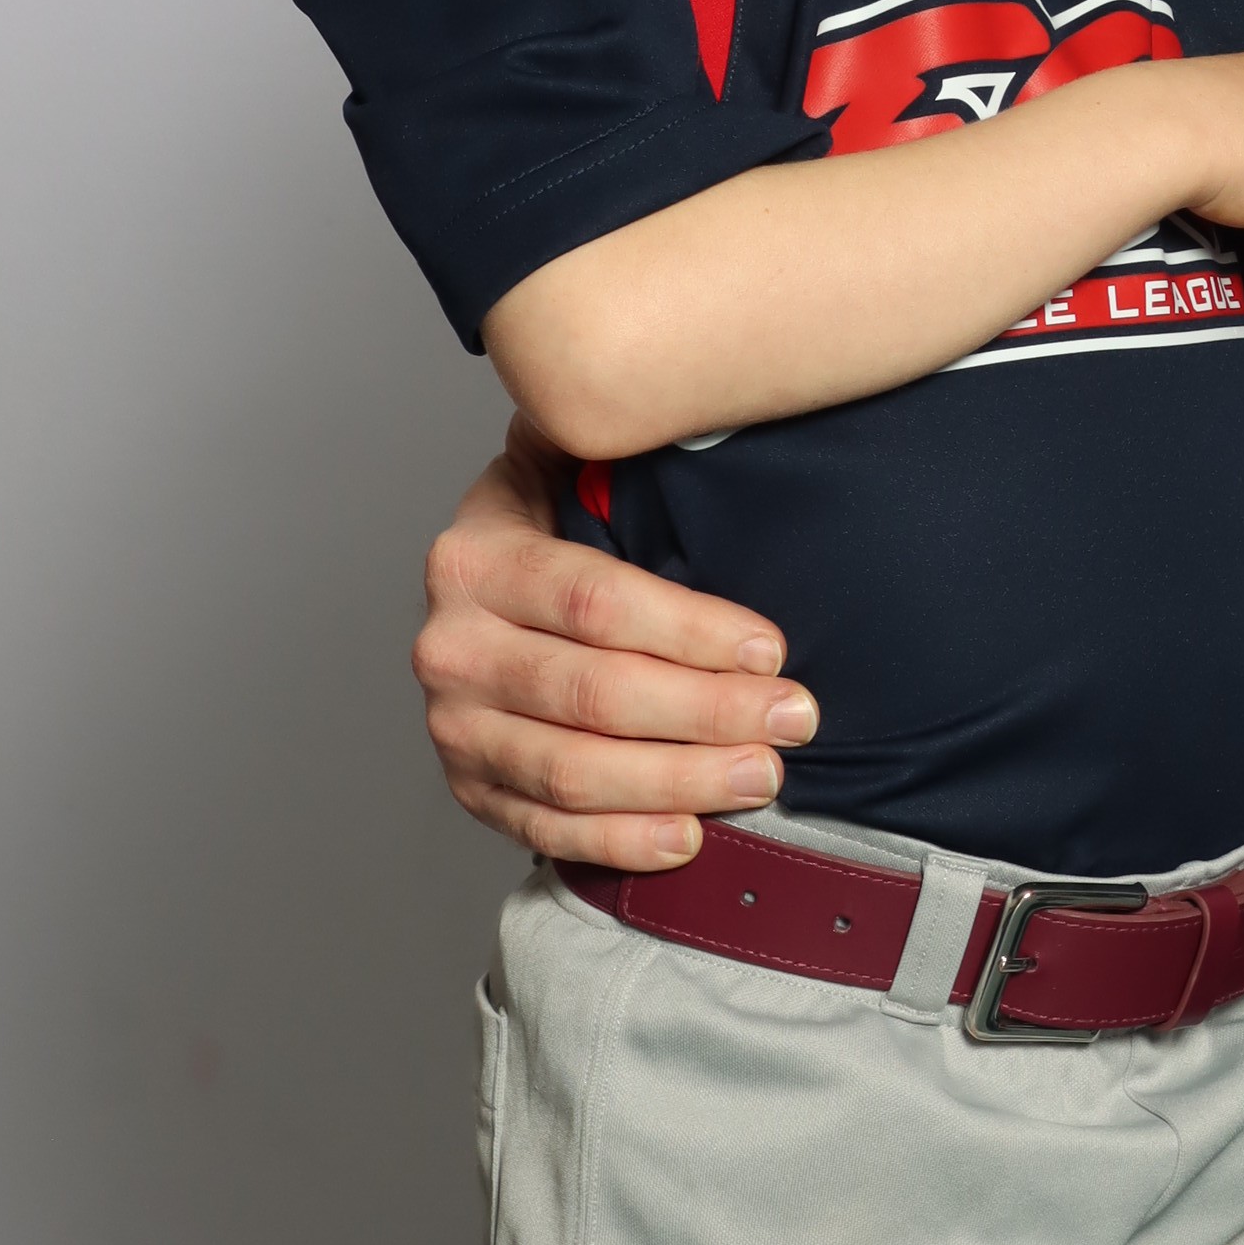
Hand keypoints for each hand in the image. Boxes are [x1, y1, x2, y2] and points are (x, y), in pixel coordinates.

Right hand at [415, 429, 813, 872]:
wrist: (484, 593)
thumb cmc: (558, 525)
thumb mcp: (569, 465)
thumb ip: (614, 445)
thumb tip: (689, 402)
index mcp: (476, 557)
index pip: (596, 601)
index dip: (691, 631)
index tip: (773, 648)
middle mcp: (450, 645)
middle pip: (593, 693)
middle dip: (707, 711)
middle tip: (793, 719)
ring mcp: (454, 726)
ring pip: (572, 770)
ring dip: (677, 780)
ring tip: (762, 776)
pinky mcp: (469, 787)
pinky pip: (546, 828)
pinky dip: (619, 842)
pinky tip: (688, 836)